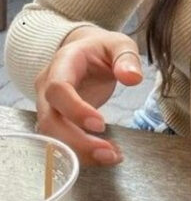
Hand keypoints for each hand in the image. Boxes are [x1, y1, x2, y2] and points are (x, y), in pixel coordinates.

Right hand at [35, 27, 143, 165]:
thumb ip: (127, 58)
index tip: (101, 124)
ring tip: (111, 157)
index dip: (75, 110)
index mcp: (62, 63)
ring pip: (52, 137)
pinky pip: (61, 140)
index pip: (58, 89)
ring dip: (79, 152)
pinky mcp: (56, 120)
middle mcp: (47, 87)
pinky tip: (105, 154)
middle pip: (50, 120)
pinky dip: (81, 151)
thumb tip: (133, 78)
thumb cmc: (101, 48)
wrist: (85, 51)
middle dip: (76, 141)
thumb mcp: (119, 44)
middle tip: (108, 152)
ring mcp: (48, 106)